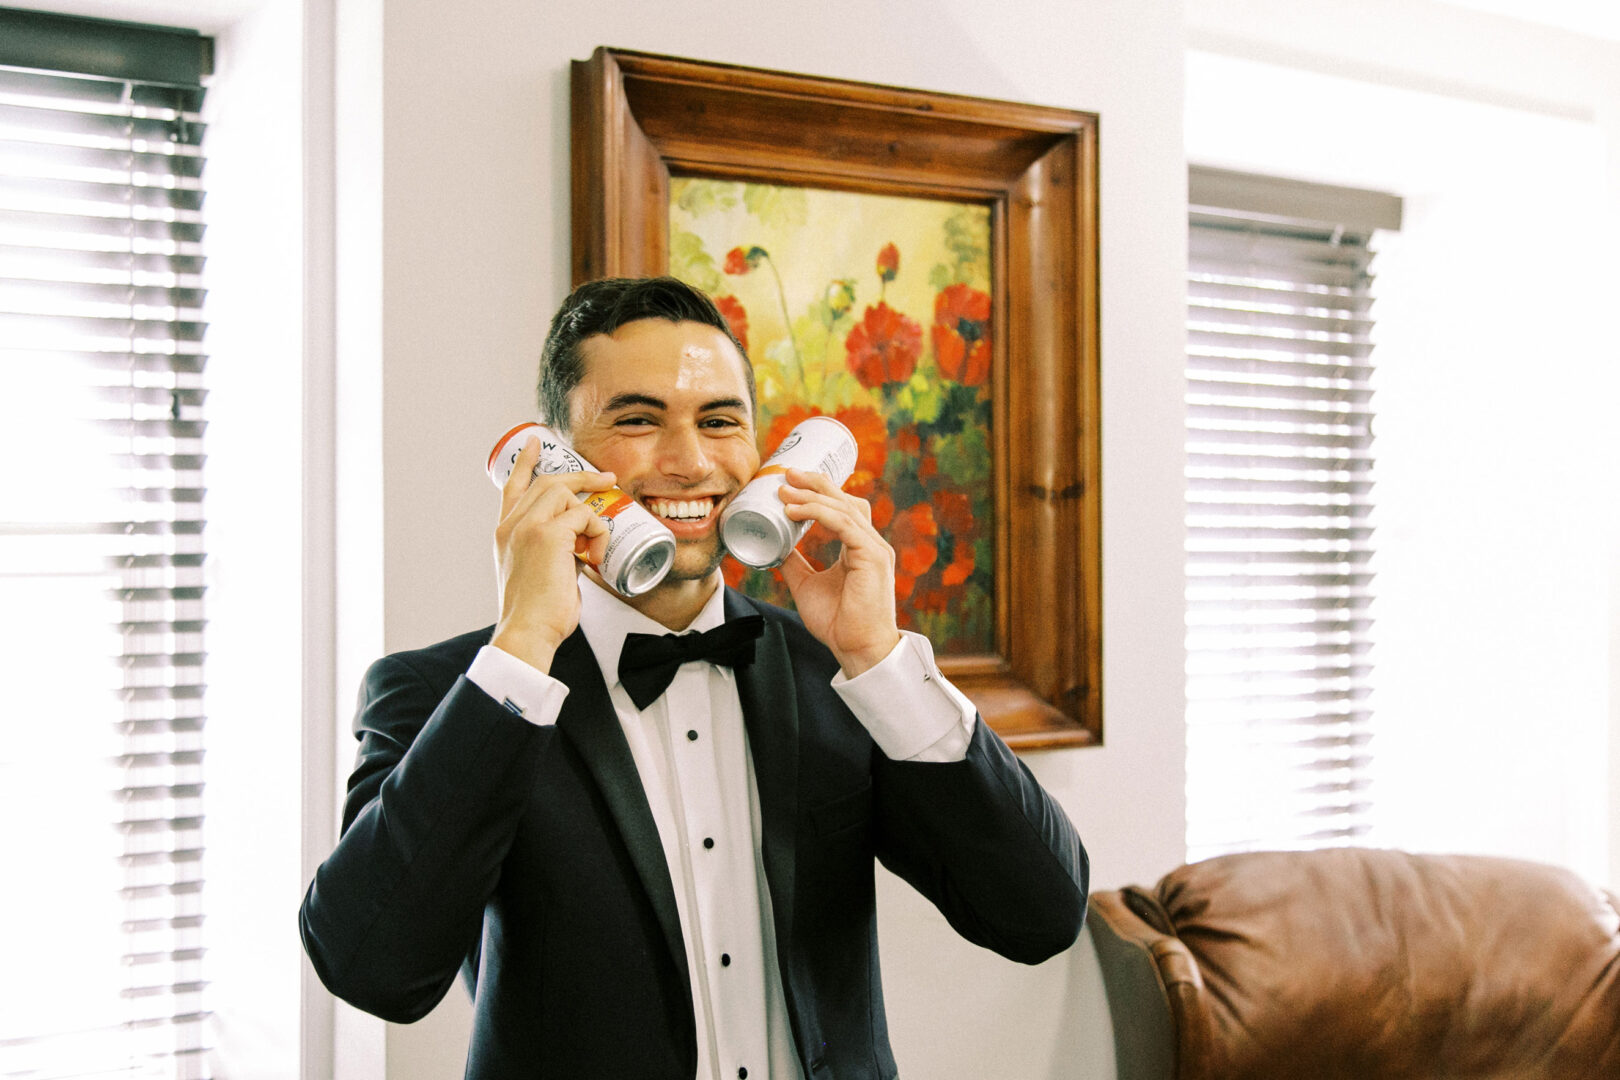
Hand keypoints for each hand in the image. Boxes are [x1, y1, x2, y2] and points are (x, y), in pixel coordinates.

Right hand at [491, 435, 612, 672]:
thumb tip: (581, 548)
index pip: (513, 486)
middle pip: (549, 481)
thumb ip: (555, 553)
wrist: (527, 632)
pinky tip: (595, 559)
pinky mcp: (548, 535)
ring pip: (567, 493)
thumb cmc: (537, 613)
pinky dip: (598, 534)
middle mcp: (511, 525)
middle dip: (582, 476)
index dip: (526, 462)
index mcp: (505, 533)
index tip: (536, 442)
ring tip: (596, 547)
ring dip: (592, 516)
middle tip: (608, 479)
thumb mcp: (541, 573)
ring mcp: (528, 526)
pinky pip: (585, 516)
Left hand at [776, 468, 901, 676]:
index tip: (790, 481)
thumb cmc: (838, 623)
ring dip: (812, 498)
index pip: (843, 508)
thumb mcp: (806, 585)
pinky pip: (846, 526)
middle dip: (816, 484)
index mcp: (859, 547)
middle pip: (846, 500)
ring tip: (784, 493)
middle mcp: (871, 544)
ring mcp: (875, 549)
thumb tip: (773, 546)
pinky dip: (821, 514)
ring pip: (844, 509)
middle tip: (786, 474)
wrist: (857, 650)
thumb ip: (794, 562)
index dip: (819, 491)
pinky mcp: (873, 558)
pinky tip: (797, 511)